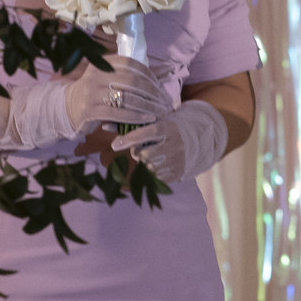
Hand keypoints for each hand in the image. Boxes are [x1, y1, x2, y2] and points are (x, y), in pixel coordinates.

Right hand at [0, 62, 168, 152]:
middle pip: (133, 80)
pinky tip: (148, 120)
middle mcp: (96, 74)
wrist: (66, 110)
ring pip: (127, 96)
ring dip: (148, 106)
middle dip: (153, 93)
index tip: (161, 88)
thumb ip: (126, 77)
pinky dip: (136, 116)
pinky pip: (118, 112)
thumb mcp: (106, 80)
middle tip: (165, 103)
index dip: (150, 76)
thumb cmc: (95, 96)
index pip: (132, 65)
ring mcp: (92, 91)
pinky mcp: (90, 109)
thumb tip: (156, 82)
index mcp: (102, 63)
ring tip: (160, 112)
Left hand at [112, 98, 228, 183]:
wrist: (197, 138)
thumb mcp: (154, 122)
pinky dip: (150, 174)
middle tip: (138, 151)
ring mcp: (179, 159)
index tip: (114, 144)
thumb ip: (130, 125)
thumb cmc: (167, 129)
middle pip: (146, 154)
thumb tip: (104, 126)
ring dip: (144, 164)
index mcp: (169, 128)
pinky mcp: (179, 172)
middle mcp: (176, 144)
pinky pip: (157, 178)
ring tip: (149, 158)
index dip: (130, 138)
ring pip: (150, 167)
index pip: (148, 133)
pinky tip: (154, 166)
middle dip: (137, 154)